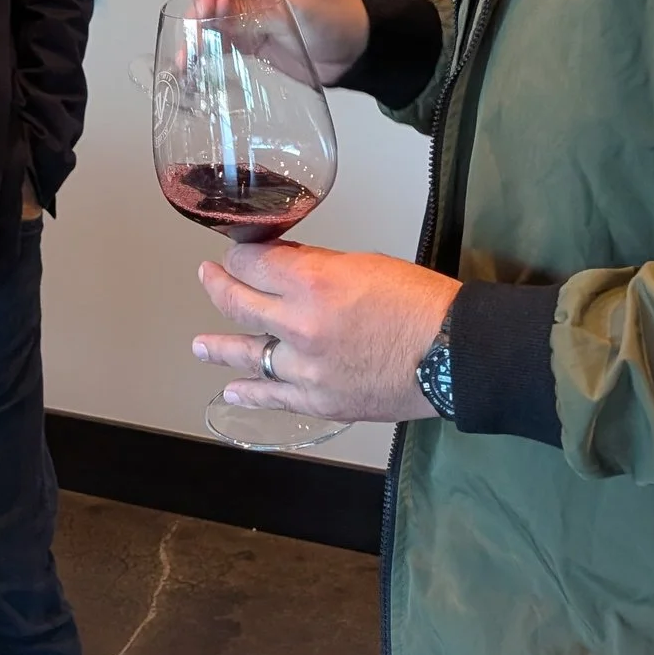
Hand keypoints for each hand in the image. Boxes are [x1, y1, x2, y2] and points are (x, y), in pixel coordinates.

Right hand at [190, 0, 369, 83]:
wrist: (357, 52)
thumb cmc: (338, 16)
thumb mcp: (297, 5)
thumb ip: (254, 7)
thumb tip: (216, 8)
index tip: (204, 1)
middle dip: (199, 9)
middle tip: (198, 29)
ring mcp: (248, 12)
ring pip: (210, 17)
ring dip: (196, 32)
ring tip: (190, 53)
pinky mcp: (249, 38)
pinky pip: (220, 40)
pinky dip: (205, 49)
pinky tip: (192, 62)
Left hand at [191, 242, 458, 424]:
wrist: (454, 355)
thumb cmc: (419, 300)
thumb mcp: (363, 264)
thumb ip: (316, 266)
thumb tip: (283, 265)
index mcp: (313, 282)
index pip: (253, 262)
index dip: (239, 254)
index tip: (236, 252)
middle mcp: (301, 325)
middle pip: (240, 303)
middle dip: (218, 285)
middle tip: (208, 277)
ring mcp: (307, 369)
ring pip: (249, 354)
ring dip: (220, 347)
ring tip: (200, 345)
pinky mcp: (321, 402)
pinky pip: (275, 397)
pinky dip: (251, 392)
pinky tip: (231, 389)